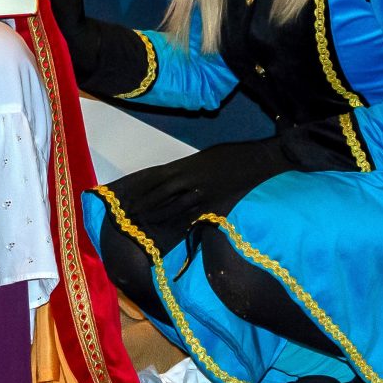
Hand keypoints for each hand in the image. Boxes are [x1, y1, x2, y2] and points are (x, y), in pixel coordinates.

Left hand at [98, 138, 295, 237]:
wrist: (256, 161)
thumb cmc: (230, 156)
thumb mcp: (204, 158)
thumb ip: (186, 168)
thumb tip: (172, 178)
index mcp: (185, 165)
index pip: (155, 178)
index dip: (140, 189)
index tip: (127, 196)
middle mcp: (189, 179)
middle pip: (160, 194)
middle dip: (144, 204)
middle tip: (130, 213)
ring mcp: (201, 193)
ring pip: (173, 206)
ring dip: (158, 214)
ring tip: (144, 221)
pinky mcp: (213, 204)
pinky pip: (193, 215)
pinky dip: (180, 221)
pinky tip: (171, 227)